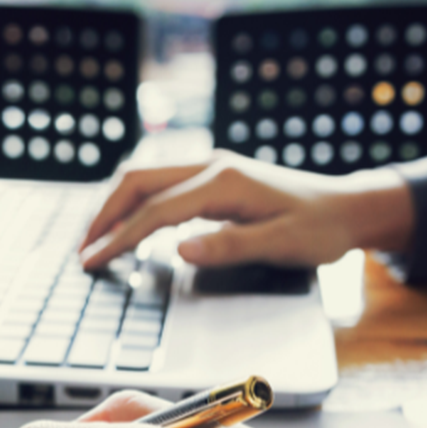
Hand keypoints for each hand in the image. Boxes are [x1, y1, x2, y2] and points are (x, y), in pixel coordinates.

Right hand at [79, 150, 413, 269]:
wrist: (345, 207)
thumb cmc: (318, 228)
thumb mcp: (281, 244)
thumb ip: (230, 246)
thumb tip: (179, 250)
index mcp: (223, 182)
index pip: (154, 211)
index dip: (118, 238)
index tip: (92, 262)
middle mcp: (210, 166)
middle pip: (136, 182)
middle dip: (103, 215)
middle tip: (81, 250)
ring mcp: (208, 167)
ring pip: (143, 178)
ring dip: (113, 207)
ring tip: (93, 239)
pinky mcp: (209, 177)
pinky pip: (158, 185)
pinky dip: (133, 204)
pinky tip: (125, 225)